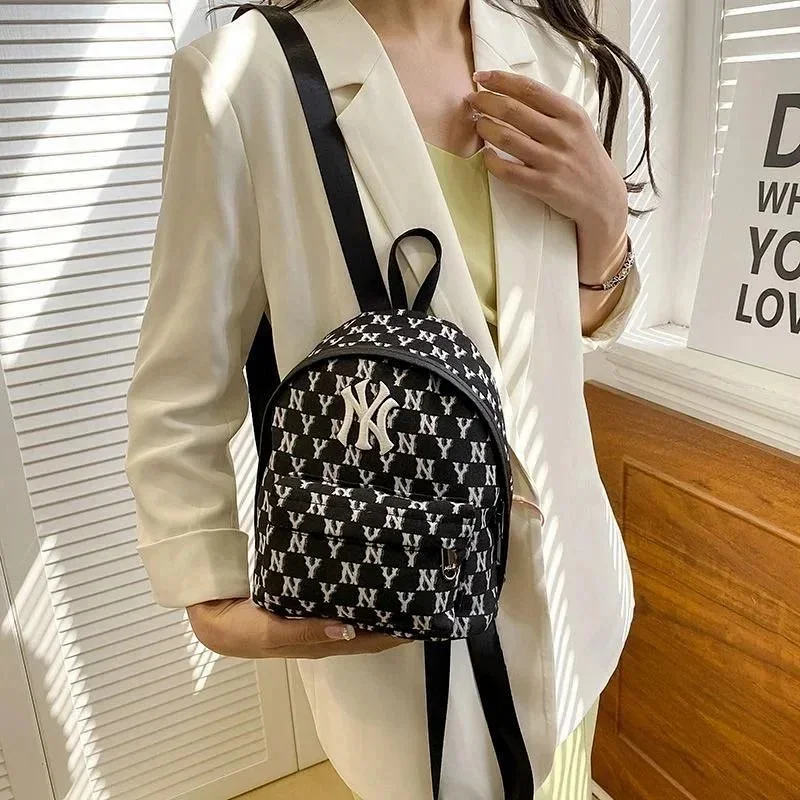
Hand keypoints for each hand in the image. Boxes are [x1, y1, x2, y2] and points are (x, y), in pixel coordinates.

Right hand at [187, 598, 406, 658]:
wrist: (210, 615)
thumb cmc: (240, 627)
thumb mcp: (271, 632)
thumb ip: (306, 631)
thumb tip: (349, 628)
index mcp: (319, 643)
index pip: (366, 640)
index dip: (393, 633)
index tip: (421, 619)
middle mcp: (323, 634)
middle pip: (368, 630)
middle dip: (393, 620)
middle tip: (422, 600)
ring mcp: (315, 621)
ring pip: (356, 616)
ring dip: (378, 607)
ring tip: (403, 589)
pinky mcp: (305, 607)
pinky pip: (339, 603)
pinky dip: (357, 597)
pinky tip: (367, 581)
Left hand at [467, 70, 627, 283]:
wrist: (602, 197)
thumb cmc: (584, 157)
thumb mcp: (577, 126)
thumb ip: (550, 110)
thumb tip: (512, 92)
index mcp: (571, 114)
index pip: (530, 89)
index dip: (501, 80)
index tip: (481, 76)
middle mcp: (562, 135)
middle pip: (513, 110)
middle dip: (486, 101)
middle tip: (472, 100)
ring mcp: (553, 161)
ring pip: (507, 139)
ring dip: (485, 128)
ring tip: (477, 124)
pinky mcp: (544, 186)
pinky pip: (508, 171)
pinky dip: (491, 161)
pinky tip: (486, 155)